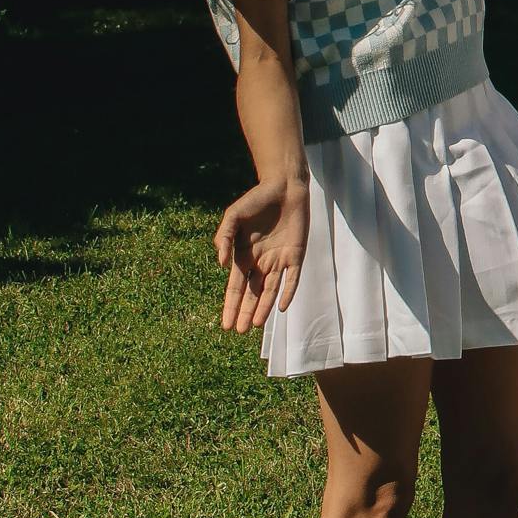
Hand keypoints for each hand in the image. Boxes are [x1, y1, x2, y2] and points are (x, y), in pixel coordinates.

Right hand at [214, 173, 309, 333]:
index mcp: (244, 255)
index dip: (231, 305)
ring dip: (263, 308)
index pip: (236, 287)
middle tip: (239, 331)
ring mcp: (279, 260)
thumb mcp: (233, 216)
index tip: (226, 324)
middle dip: (245, 312)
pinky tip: (281, 307)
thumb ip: (223, 237)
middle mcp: (261, 262)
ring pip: (270, 290)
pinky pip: (292, 278)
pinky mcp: (296, 255)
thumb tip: (221, 263)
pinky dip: (287, 292)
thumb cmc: (256, 199)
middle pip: (252, 293)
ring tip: (256, 325)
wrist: (283, 186)